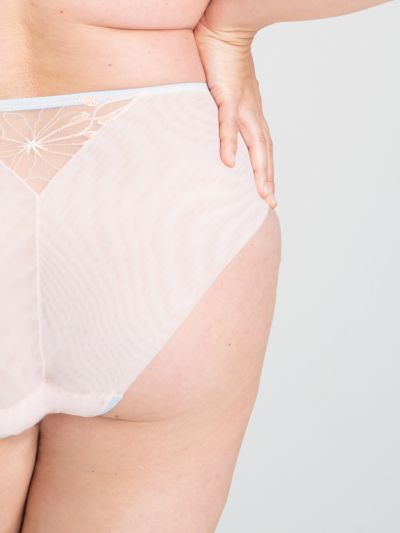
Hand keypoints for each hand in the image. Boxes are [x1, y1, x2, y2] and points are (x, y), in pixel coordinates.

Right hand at [194, 14, 275, 208]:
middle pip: (265, 152)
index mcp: (253, 114)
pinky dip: (229, 144)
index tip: (268, 192)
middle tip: (271, 202)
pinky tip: (227, 163)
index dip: (267, 170)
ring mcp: (242, 106)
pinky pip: (228, 124)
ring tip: (263, 193)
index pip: (264, 148)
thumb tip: (224, 128)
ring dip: (260, 169)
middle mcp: (253, 114)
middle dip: (268, 178)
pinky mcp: (226, 97)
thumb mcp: (228, 93)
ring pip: (255, 144)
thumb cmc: (224, 61)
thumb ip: (227, 113)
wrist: (226, 31)